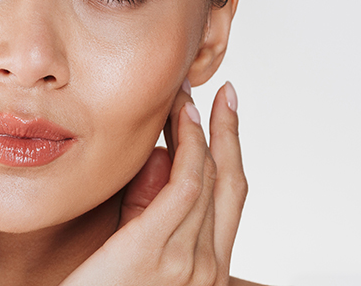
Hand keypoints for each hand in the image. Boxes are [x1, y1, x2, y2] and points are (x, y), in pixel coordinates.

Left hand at [62, 81, 247, 285]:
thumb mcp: (129, 247)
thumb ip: (147, 208)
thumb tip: (163, 157)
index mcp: (206, 271)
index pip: (230, 198)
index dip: (232, 151)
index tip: (223, 114)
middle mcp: (208, 269)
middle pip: (230, 183)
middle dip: (228, 132)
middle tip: (222, 93)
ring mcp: (188, 263)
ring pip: (210, 177)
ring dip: (202, 129)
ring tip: (188, 97)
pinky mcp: (158, 252)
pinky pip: (188, 186)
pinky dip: (192, 146)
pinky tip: (182, 120)